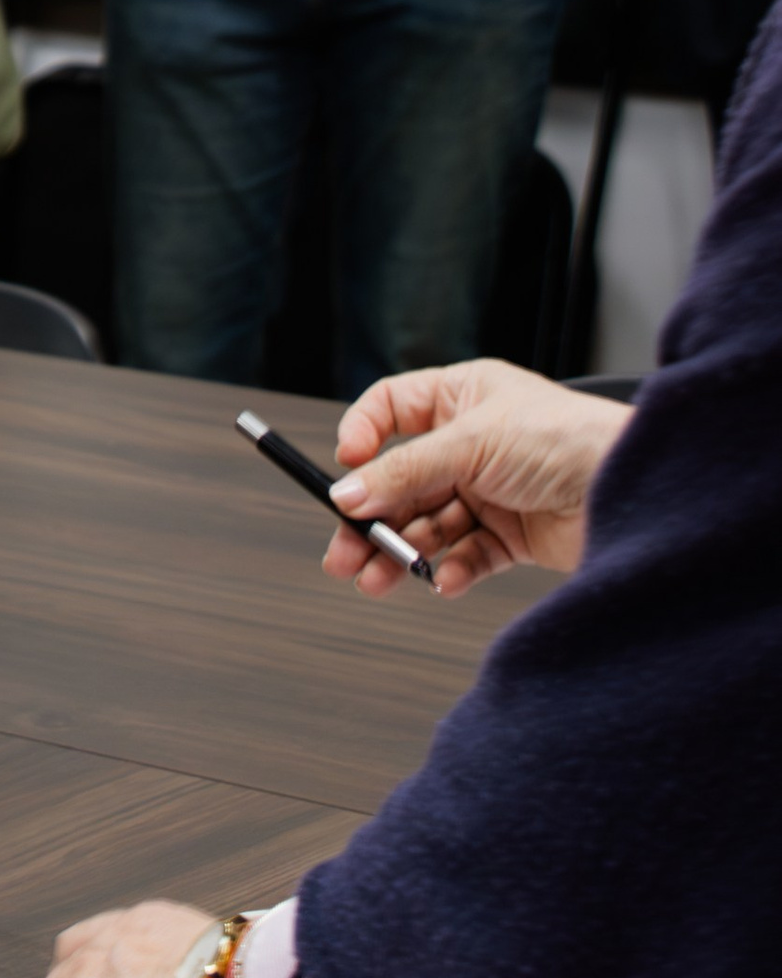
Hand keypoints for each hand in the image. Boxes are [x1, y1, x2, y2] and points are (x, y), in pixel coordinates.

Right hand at [326, 357, 625, 596]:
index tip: (345, 469)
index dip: (364, 437)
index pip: (392, 409)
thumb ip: (406, 471)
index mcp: (462, 398)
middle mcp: (473, 443)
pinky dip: (450, 569)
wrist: (633, 491)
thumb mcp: (472, 444)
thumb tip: (349, 492)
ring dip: (402, 551)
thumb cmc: (567, 439)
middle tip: (344, 553)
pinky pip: (467, 554)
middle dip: (372, 518)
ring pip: (430, 524)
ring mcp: (493, 490)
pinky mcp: (514, 534)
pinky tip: (441, 579)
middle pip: (404, 480)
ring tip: (378, 579)